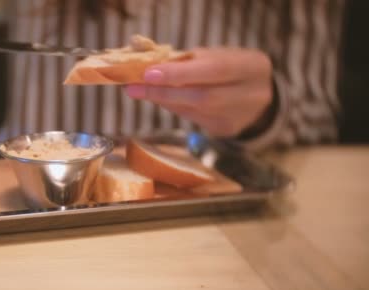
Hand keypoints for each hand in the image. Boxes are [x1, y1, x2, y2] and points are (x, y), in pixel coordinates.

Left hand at [124, 48, 272, 137]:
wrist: (258, 96)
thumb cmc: (230, 68)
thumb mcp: (217, 56)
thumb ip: (189, 62)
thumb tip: (148, 70)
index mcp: (253, 66)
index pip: (213, 69)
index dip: (180, 73)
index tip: (148, 73)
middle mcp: (251, 94)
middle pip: (202, 96)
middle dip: (163, 91)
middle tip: (132, 88)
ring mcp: (239, 117)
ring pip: (193, 110)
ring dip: (162, 100)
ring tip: (138, 91)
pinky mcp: (226, 130)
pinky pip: (192, 119)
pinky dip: (173, 107)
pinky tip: (159, 99)